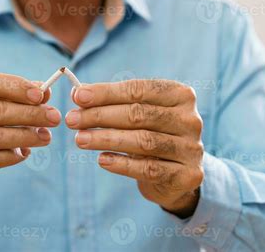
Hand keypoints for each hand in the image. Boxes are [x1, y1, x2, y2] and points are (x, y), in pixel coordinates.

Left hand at [66, 80, 203, 217]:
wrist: (175, 175)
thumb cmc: (149, 134)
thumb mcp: (136, 114)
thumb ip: (111, 102)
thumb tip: (78, 93)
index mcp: (180, 95)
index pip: (138, 90)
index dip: (106, 93)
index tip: (77, 96)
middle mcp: (191, 119)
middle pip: (139, 114)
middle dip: (100, 116)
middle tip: (72, 120)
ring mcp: (192, 148)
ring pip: (143, 141)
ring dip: (105, 139)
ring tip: (80, 140)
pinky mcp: (188, 175)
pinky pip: (149, 169)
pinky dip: (122, 164)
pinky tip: (102, 160)